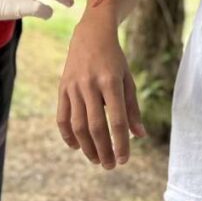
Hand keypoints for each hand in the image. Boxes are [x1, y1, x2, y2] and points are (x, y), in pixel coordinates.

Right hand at [57, 7, 146, 168]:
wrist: (91, 35)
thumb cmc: (114, 59)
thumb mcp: (127, 79)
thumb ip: (132, 108)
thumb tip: (139, 136)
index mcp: (111, 82)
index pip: (116, 120)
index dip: (121, 143)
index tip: (124, 160)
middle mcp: (90, 84)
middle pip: (95, 126)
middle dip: (103, 150)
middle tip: (109, 166)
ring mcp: (74, 86)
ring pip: (78, 125)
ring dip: (86, 147)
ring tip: (96, 159)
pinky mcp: (63, 87)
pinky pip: (62, 116)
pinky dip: (68, 135)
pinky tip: (76, 147)